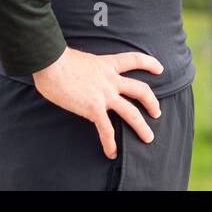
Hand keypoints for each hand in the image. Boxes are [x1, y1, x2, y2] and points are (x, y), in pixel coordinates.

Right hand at [32, 47, 163, 159]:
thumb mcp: (82, 59)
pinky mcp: (94, 108)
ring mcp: (105, 95)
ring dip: (142, 126)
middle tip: (157, 112)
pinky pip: (106, 129)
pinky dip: (110, 143)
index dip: (149, 64)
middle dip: (152, 102)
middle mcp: (111, 80)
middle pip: (141, 90)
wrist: (52, 62)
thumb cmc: (58, 59)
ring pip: (131, 112)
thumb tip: (81, 73)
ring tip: (148, 137)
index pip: (135, 60)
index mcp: (108, 65)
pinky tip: (112, 153)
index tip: (160, 69)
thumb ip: (88, 67)